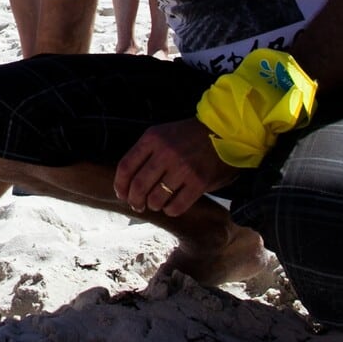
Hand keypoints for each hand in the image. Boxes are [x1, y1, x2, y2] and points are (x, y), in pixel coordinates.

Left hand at [112, 120, 236, 218]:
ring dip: (152, 206)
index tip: (121, 194)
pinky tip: (171, 207)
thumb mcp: (162, 134)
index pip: (126, 167)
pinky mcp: (199, 182)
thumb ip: (145, 153)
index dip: (120, 185)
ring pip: (156, 198)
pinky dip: (170, 211)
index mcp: (152, 138)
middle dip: (134, 200)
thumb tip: (127, 182)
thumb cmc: (187, 136)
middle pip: (138, 186)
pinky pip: (176, 206)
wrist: (223, 131)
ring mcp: (183, 168)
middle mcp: (165, 153)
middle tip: (137, 205)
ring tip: (155, 204)